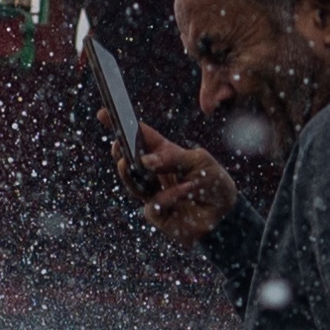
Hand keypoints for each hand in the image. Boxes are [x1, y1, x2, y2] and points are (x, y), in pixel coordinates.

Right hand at [125, 122, 236, 241]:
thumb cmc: (215, 183)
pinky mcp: (157, 213)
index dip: (122, 125)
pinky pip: (153, 203)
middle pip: (128, 159)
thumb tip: (144, 161)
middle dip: (120, 151)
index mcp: (165, 154)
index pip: (140, 137)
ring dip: (130, 173)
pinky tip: (185, 190)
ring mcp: (153, 193)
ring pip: (131, 182)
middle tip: (118, 145)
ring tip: (129, 163)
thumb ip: (172, 158)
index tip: (104, 113)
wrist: (226, 217)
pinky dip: (168, 196)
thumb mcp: (200, 162)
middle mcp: (155, 173)